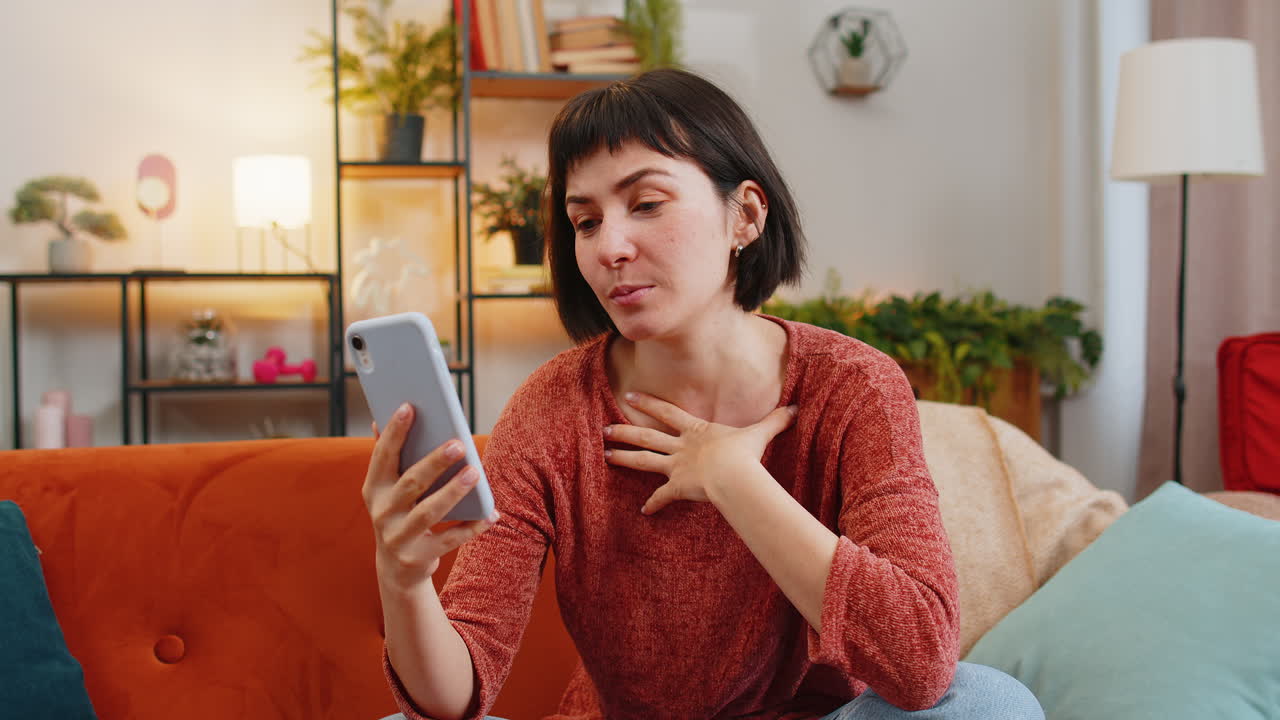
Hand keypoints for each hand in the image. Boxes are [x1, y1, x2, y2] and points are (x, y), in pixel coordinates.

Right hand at [364, 403, 498, 588]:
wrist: (396, 569)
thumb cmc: (399, 514)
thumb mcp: (387, 490)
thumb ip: (388, 459)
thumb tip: (378, 420)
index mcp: (373, 489)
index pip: (383, 456)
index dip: (394, 432)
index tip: (409, 406)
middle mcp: (382, 513)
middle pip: (411, 483)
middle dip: (435, 462)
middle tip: (459, 444)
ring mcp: (398, 537)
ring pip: (429, 512)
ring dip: (453, 491)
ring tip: (475, 473)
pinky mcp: (418, 557)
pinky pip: (450, 540)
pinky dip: (472, 527)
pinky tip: (491, 514)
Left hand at [604, 392, 796, 514]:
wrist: (734, 474)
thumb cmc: (744, 453)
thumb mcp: (759, 433)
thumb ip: (775, 421)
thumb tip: (795, 409)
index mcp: (696, 430)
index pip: (667, 412)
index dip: (649, 403)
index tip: (630, 395)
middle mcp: (681, 447)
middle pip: (647, 437)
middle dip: (625, 431)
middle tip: (605, 428)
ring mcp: (676, 467)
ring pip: (643, 461)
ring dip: (624, 458)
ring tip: (606, 456)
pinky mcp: (677, 487)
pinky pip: (661, 497)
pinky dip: (653, 504)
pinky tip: (644, 510)